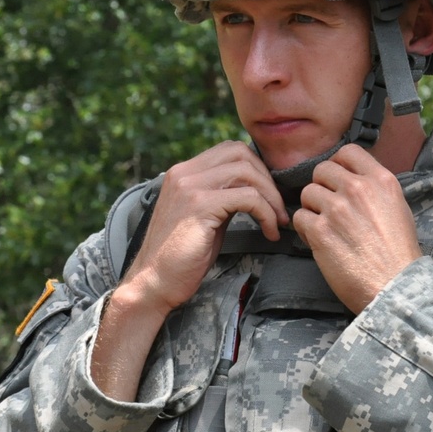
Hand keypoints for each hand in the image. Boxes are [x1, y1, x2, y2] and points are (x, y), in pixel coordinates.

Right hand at [119, 140, 288, 317]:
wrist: (154, 282)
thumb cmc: (182, 256)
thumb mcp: (204, 216)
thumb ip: (223, 196)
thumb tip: (255, 189)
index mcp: (183, 172)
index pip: (230, 149)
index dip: (257, 168)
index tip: (270, 195)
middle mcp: (184, 173)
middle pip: (241, 153)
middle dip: (268, 180)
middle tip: (279, 209)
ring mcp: (190, 187)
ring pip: (247, 172)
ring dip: (271, 197)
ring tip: (278, 221)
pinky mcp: (200, 206)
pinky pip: (248, 198)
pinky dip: (266, 214)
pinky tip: (269, 232)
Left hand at [293, 144, 421, 312]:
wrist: (394, 286)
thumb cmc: (399, 254)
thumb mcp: (398, 208)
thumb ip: (374, 189)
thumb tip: (352, 180)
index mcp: (381, 180)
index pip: (348, 152)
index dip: (338, 165)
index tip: (338, 179)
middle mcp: (358, 189)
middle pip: (322, 170)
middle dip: (322, 187)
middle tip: (328, 206)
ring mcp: (337, 209)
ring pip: (307, 193)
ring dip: (312, 208)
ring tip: (325, 226)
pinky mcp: (320, 231)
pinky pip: (300, 217)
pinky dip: (305, 229)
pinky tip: (319, 240)